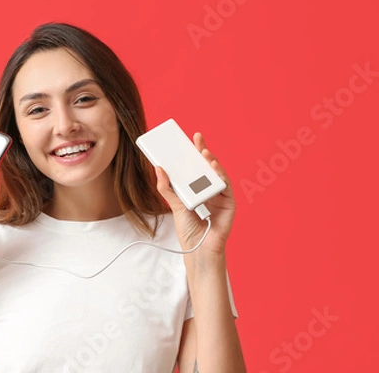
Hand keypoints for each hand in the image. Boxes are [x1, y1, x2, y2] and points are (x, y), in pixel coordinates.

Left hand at [155, 132, 235, 255]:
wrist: (198, 250)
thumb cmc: (188, 230)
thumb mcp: (175, 205)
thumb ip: (167, 188)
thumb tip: (158, 169)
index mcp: (196, 190)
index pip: (194, 168)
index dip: (192, 153)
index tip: (188, 139)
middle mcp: (209, 190)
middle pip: (206, 168)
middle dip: (202, 151)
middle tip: (197, 138)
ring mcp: (220, 196)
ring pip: (217, 174)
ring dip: (211, 162)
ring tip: (204, 152)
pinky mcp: (229, 203)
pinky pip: (226, 185)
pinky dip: (220, 175)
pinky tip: (213, 167)